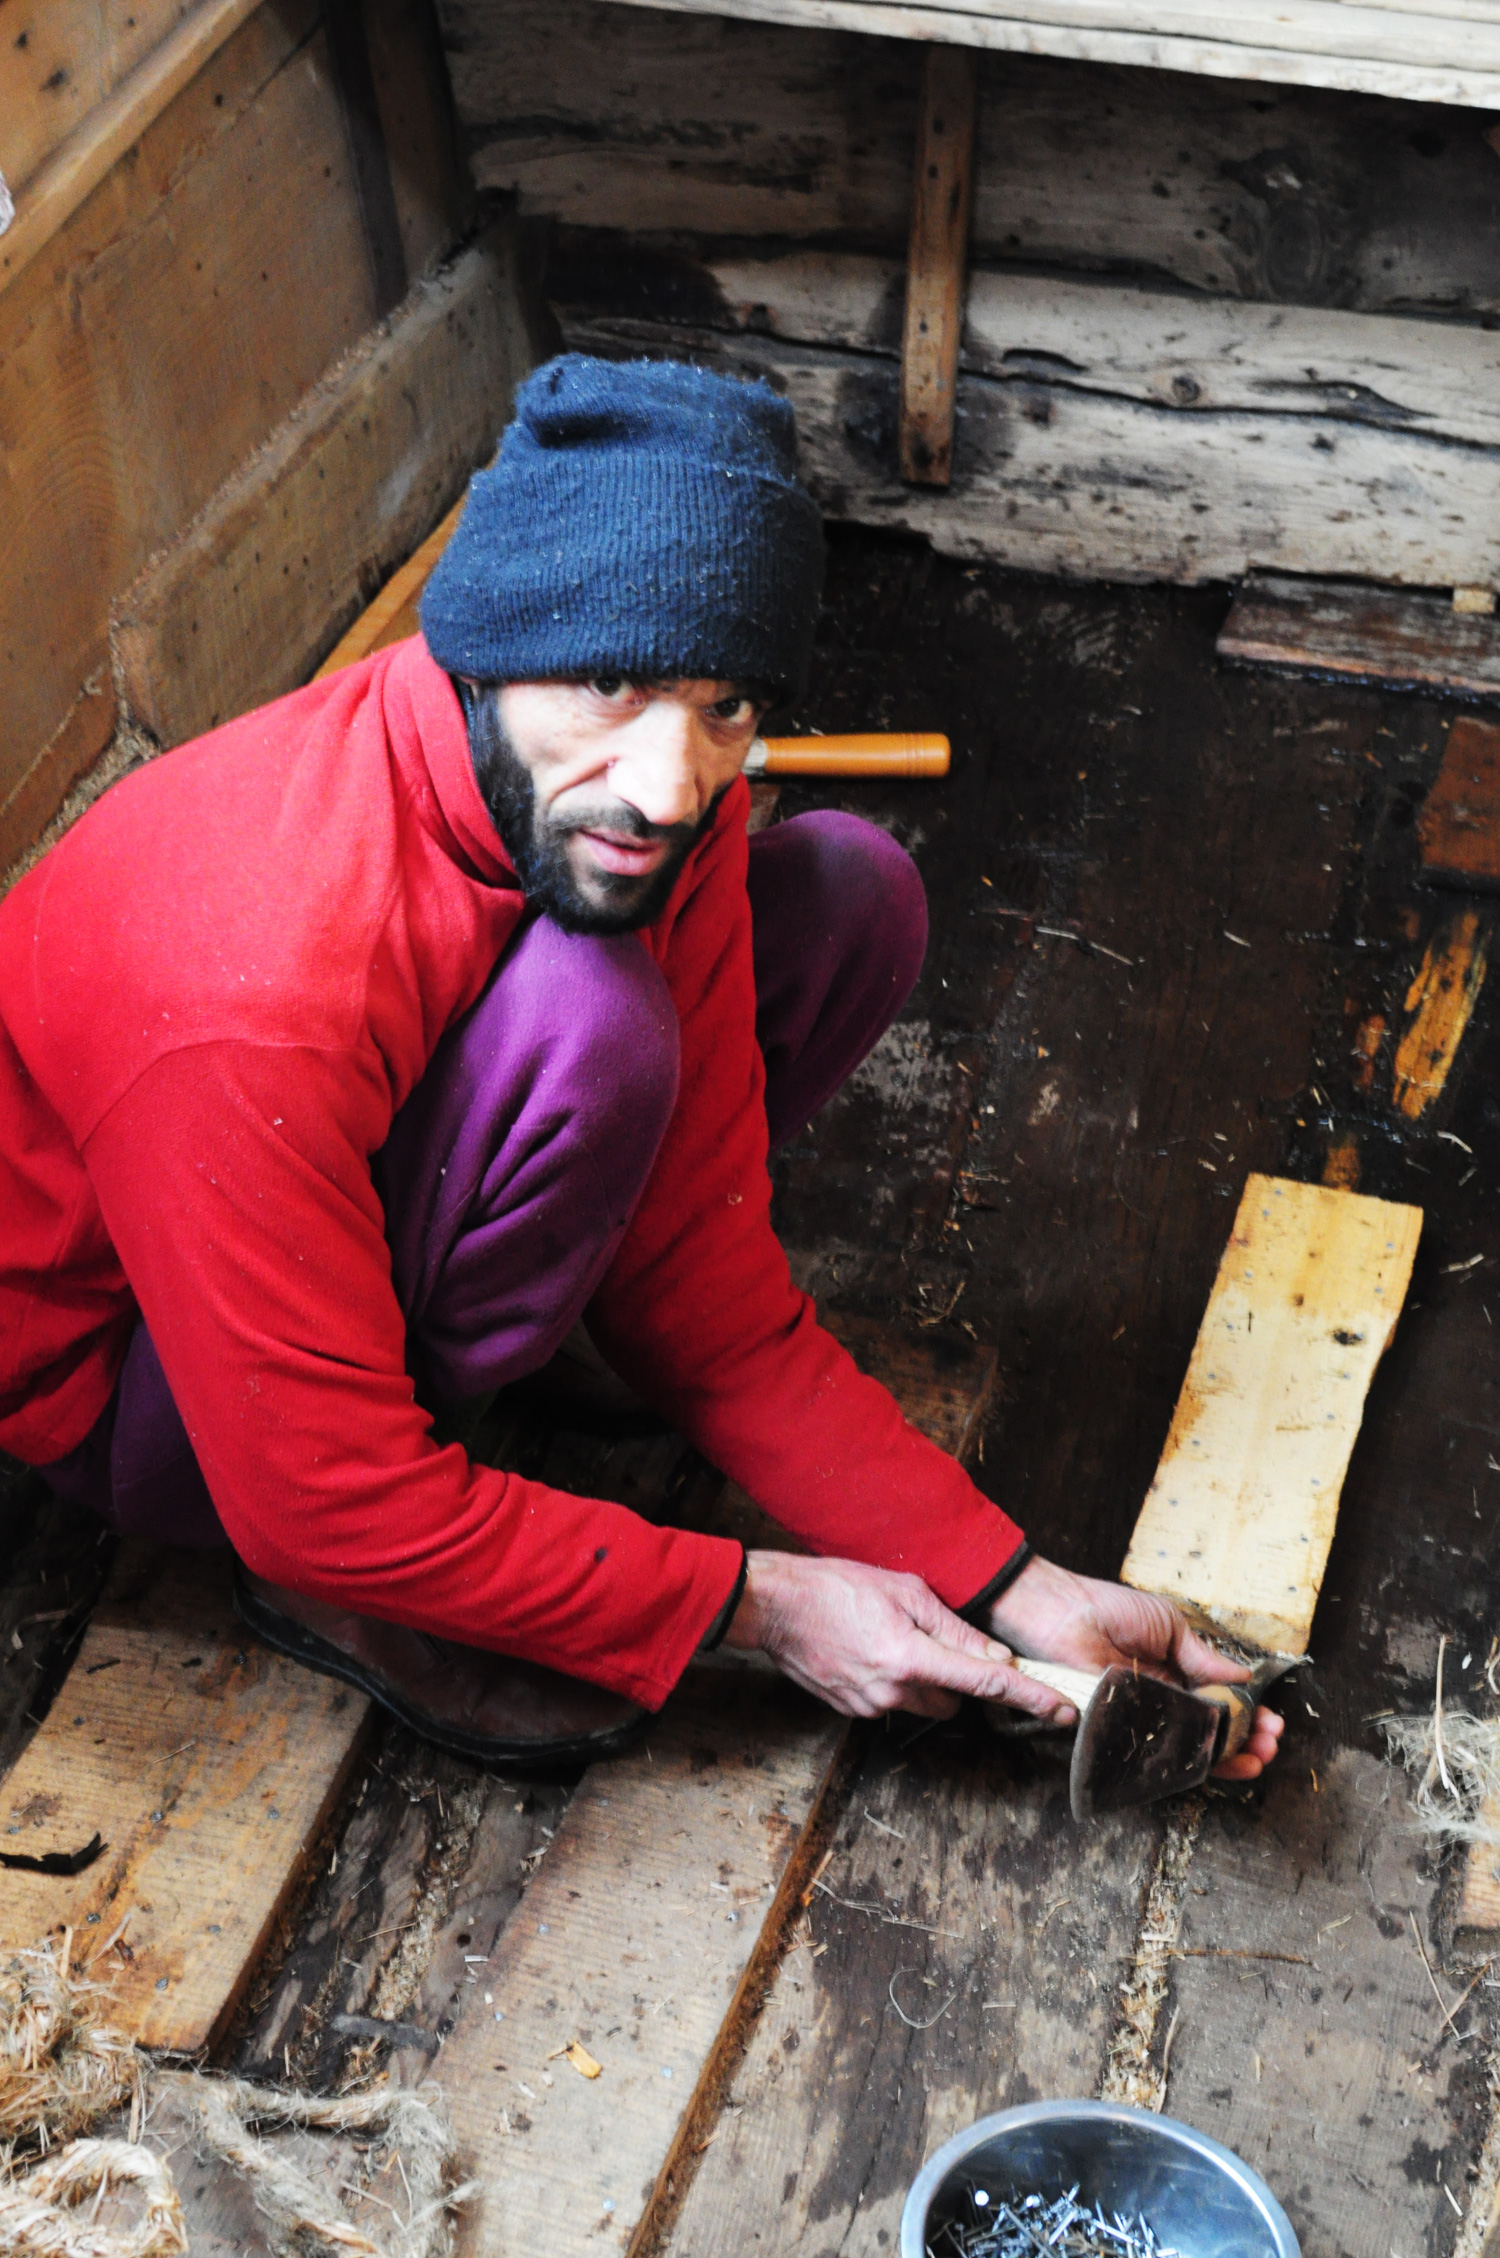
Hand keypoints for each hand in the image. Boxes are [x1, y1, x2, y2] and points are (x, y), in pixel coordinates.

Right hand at [723, 1550, 1023, 1719]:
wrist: (775, 1608)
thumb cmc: (837, 1588)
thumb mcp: (906, 1592)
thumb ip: (955, 1628)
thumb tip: (995, 1656)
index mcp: (912, 1657)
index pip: (987, 1684)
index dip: (1030, 1699)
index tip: (1062, 1711)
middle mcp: (894, 1691)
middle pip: (955, 1701)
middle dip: (958, 1679)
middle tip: (934, 1641)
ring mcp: (871, 1706)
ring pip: (925, 1704)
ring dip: (926, 1681)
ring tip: (895, 1640)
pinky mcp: (853, 1711)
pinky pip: (893, 1703)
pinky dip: (896, 1683)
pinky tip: (872, 1651)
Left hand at [988, 1555, 1283, 1780]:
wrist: (1061, 1611)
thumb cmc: (1109, 1610)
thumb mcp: (1168, 1625)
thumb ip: (1202, 1657)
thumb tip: (1244, 1677)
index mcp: (1176, 1675)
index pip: (1218, 1704)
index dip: (1247, 1716)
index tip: (1273, 1722)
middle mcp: (1162, 1702)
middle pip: (1210, 1733)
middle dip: (1246, 1742)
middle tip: (1270, 1744)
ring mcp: (1142, 1719)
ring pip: (1188, 1749)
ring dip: (1227, 1757)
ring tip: (1256, 1757)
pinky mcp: (1120, 1732)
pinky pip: (1155, 1755)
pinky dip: (1187, 1762)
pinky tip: (1216, 1761)